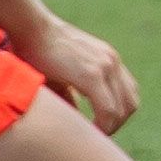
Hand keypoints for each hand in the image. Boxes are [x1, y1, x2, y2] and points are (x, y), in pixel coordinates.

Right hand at [11, 14, 138, 134]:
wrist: (29, 27)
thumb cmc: (37, 51)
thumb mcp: (61, 75)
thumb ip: (71, 96)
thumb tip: (76, 119)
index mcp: (108, 60)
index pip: (128, 94)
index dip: (118, 116)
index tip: (99, 127)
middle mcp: (112, 62)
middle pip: (131, 104)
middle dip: (117, 124)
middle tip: (97, 133)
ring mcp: (105, 67)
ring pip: (123, 109)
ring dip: (111, 126)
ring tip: (92, 133)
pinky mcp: (92, 74)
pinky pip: (108, 109)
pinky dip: (103, 124)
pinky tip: (88, 129)